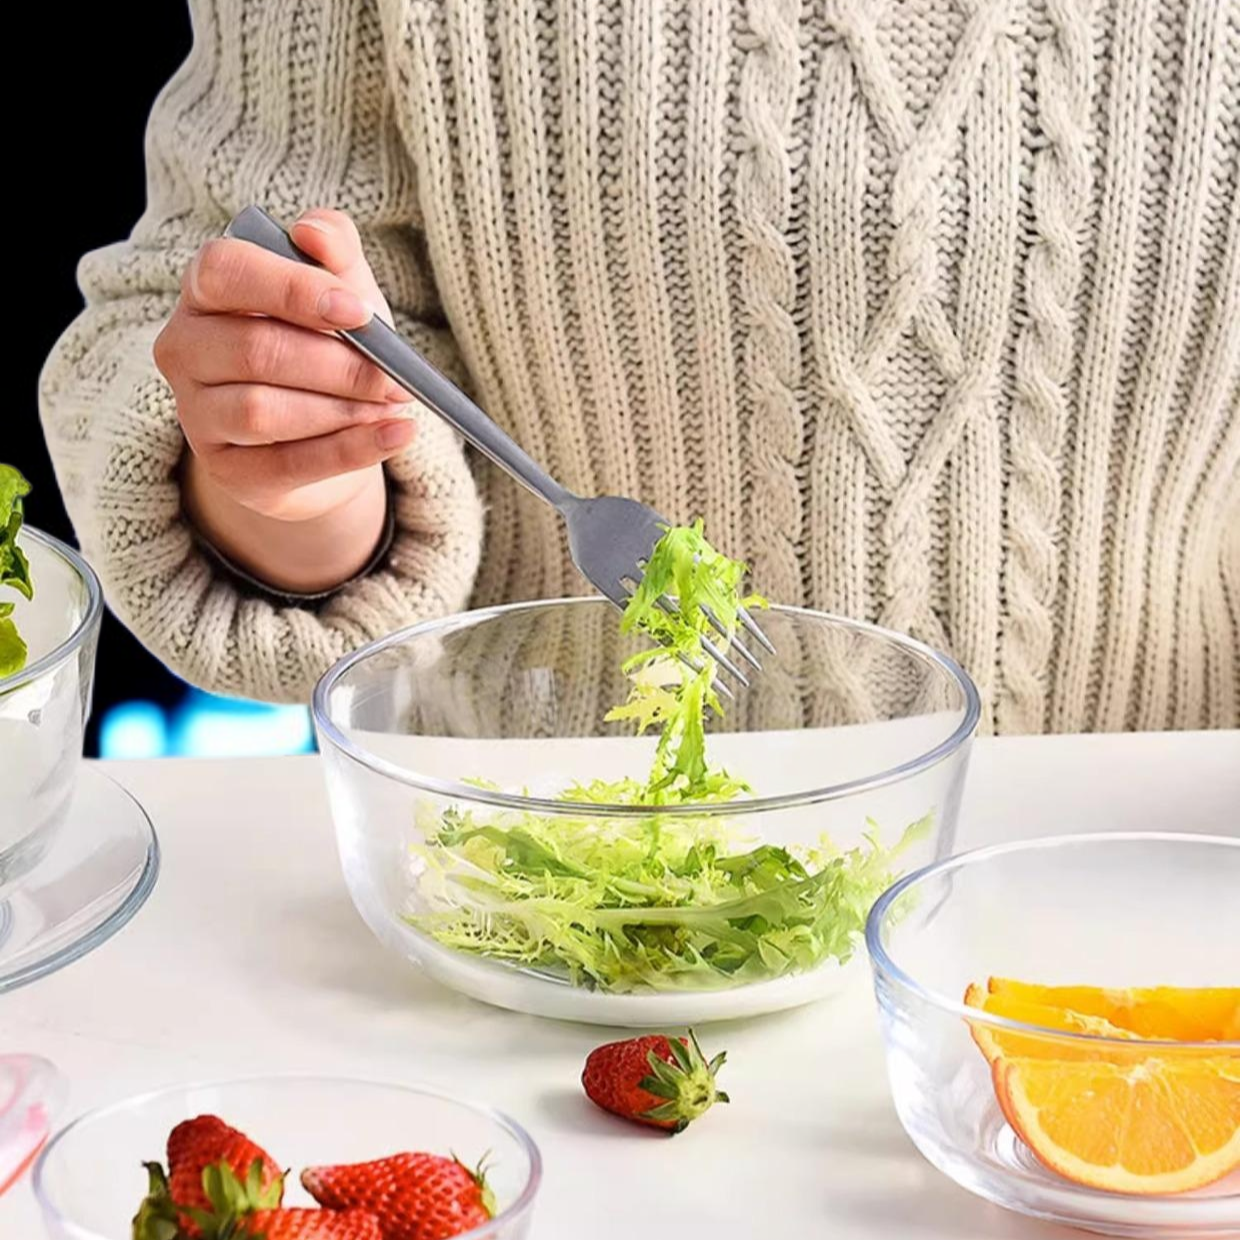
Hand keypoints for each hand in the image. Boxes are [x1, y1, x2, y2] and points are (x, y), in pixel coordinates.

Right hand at [155, 209, 415, 592]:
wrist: (324, 434)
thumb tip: (313, 233)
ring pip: (265, 412)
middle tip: (396, 377)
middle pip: (256, 351)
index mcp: (206, 288)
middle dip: (339, 365)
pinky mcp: (226, 471)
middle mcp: (185, 348)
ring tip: (391, 405)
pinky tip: (397, 434)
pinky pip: (289, 464)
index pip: (225, 271)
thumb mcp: (340, 294)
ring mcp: (197, 414)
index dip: (291, 289)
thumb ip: (334, 251)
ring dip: (343, 410)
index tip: (357, 311)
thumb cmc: (326, 347)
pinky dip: (352, 450)